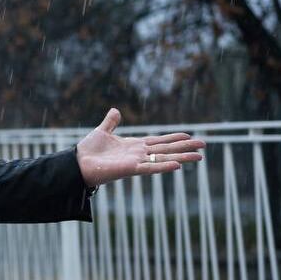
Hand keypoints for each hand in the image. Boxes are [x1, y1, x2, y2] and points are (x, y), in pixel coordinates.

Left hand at [76, 108, 204, 187]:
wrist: (77, 163)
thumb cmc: (88, 151)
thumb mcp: (102, 132)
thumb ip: (110, 122)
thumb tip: (115, 110)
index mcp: (133, 146)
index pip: (158, 141)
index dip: (173, 139)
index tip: (188, 136)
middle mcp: (138, 154)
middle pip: (166, 149)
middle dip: (184, 147)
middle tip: (204, 145)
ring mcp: (136, 162)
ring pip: (164, 159)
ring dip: (181, 157)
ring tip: (199, 157)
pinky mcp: (130, 169)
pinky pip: (150, 168)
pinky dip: (163, 166)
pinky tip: (178, 165)